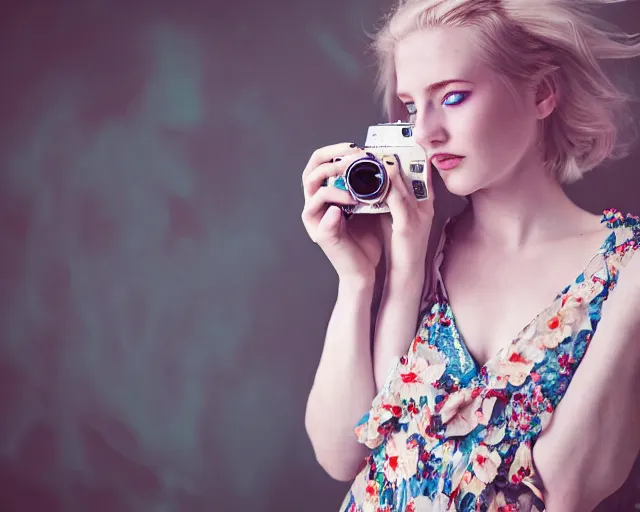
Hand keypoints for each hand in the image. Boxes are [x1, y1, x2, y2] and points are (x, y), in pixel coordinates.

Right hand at [301, 143, 382, 280]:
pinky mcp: (319, 233)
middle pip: (311, 170)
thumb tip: (384, 157)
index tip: (357, 147)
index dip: (335, 150)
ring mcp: (316, 218)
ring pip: (313, 188)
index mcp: (327, 193)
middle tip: (355, 159)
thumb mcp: (372, 203)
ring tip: (358, 185)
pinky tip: (355, 201)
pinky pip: (320, 213)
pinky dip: (336, 203)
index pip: (320, 162)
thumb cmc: (369, 236)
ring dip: (335, 180)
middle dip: (333, 160)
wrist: (367, 268)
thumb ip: (370, 183)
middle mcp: (316, 203)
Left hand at [378, 154, 434, 276]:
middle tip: (372, 146)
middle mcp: (424, 205)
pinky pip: (394, 200)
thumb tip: (376, 180)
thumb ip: (390, 199)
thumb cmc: (399, 246)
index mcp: (424, 202)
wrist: (407, 273)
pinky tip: (368, 181)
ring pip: (400, 183)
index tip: (388, 145)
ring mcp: (418, 214)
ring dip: (383, 169)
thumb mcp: (397, 216)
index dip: (404, 156)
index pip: (419, 170)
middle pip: (409, 172)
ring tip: (367, 158)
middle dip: (389, 158)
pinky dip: (382, 188)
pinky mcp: (407, 225)